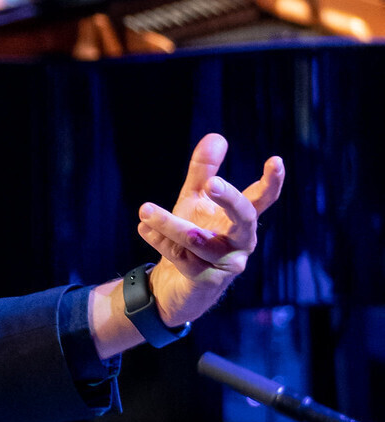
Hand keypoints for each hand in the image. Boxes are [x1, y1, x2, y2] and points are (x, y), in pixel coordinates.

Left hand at [90, 132, 283, 355]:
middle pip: (245, 218)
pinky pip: (182, 257)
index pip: (263, 199)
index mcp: (241, 221)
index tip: (276, 160)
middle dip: (229, 199)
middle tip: (211, 184)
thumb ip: (204, 172)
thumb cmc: (191, 237)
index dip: (272, 182)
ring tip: (145, 210)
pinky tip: (145, 229)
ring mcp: (225, 263)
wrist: (174, 284)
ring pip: (199, 240)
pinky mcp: (204, 280)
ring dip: (170, 223)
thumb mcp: (195, 201)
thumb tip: (216, 137)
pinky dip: (160, 241)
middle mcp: (240, 242)